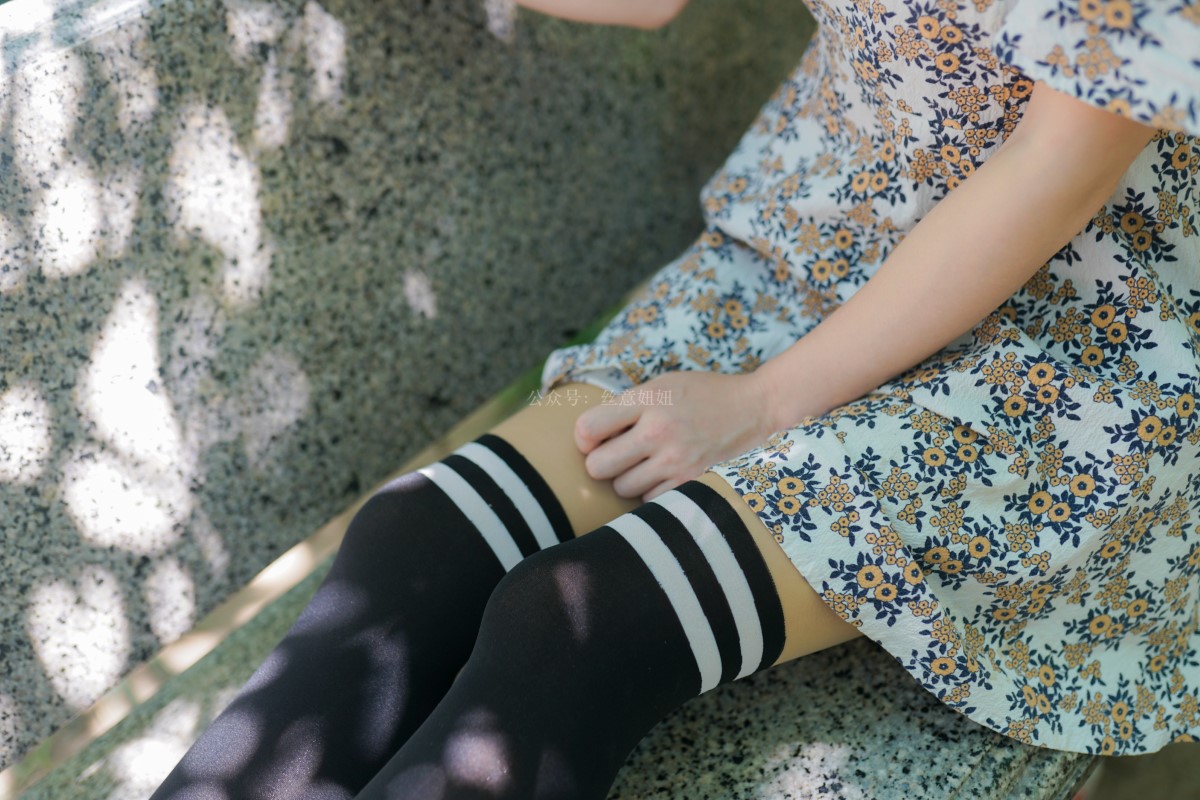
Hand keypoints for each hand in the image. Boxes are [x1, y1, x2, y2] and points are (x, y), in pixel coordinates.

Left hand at [573, 370, 777, 502]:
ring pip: (622, 488)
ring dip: (628, 479)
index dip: (584, 437)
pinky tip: (664, 474)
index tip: (594, 438)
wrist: (755, 407)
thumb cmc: (703, 394)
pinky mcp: (692, 481)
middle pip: (598, 466)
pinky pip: (650, 500)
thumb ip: (628, 405)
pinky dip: (652, 492)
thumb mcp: (663, 384)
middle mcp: (659, 430)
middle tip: (616, 456)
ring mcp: (676, 459)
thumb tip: (588, 436)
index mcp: (648, 399)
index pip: (587, 428)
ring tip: (646, 463)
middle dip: (602, 463)